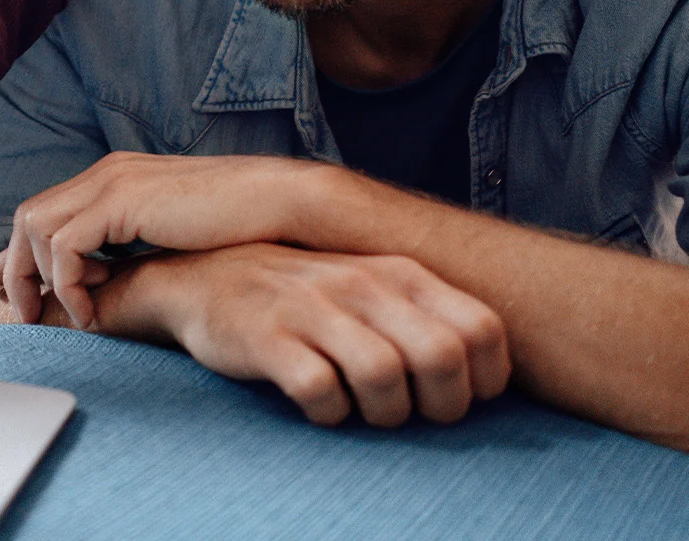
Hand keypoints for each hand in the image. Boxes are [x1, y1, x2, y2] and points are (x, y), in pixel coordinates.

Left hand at [0, 152, 326, 327]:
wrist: (280, 202)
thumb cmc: (240, 224)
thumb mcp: (173, 232)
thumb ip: (135, 245)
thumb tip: (110, 278)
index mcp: (118, 177)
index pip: (46, 209)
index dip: (16, 249)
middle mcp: (107, 172)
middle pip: (29, 216)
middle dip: (16, 267)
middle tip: (23, 312)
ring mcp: (113, 182)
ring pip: (37, 228)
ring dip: (44, 278)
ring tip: (69, 315)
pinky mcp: (124, 200)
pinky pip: (67, 245)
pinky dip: (70, 281)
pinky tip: (92, 309)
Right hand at [126, 243, 509, 426]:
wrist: (201, 279)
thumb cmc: (302, 297)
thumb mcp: (372, 288)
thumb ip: (426, 316)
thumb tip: (488, 376)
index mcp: (399, 272)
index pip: (483, 328)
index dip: (486, 380)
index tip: (459, 398)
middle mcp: (361, 283)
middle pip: (443, 356)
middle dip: (442, 405)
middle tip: (415, 415)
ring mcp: (311, 307)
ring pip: (385, 375)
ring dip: (384, 413)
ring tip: (364, 411)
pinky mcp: (265, 336)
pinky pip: (319, 390)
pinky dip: (328, 412)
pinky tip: (319, 405)